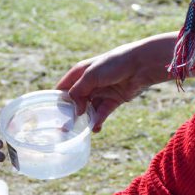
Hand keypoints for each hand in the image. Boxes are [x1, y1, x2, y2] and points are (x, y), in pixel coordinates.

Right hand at [55, 33, 176, 131]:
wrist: (141, 64)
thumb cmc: (114, 64)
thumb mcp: (91, 75)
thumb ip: (79, 91)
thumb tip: (75, 110)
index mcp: (81, 72)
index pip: (64, 87)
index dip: (58, 99)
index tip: (53, 114)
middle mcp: (90, 82)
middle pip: (76, 100)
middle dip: (71, 113)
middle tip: (65, 128)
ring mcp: (102, 91)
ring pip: (90, 109)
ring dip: (86, 119)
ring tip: (81, 130)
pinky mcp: (114, 99)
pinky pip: (102, 112)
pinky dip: (98, 120)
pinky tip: (95, 127)